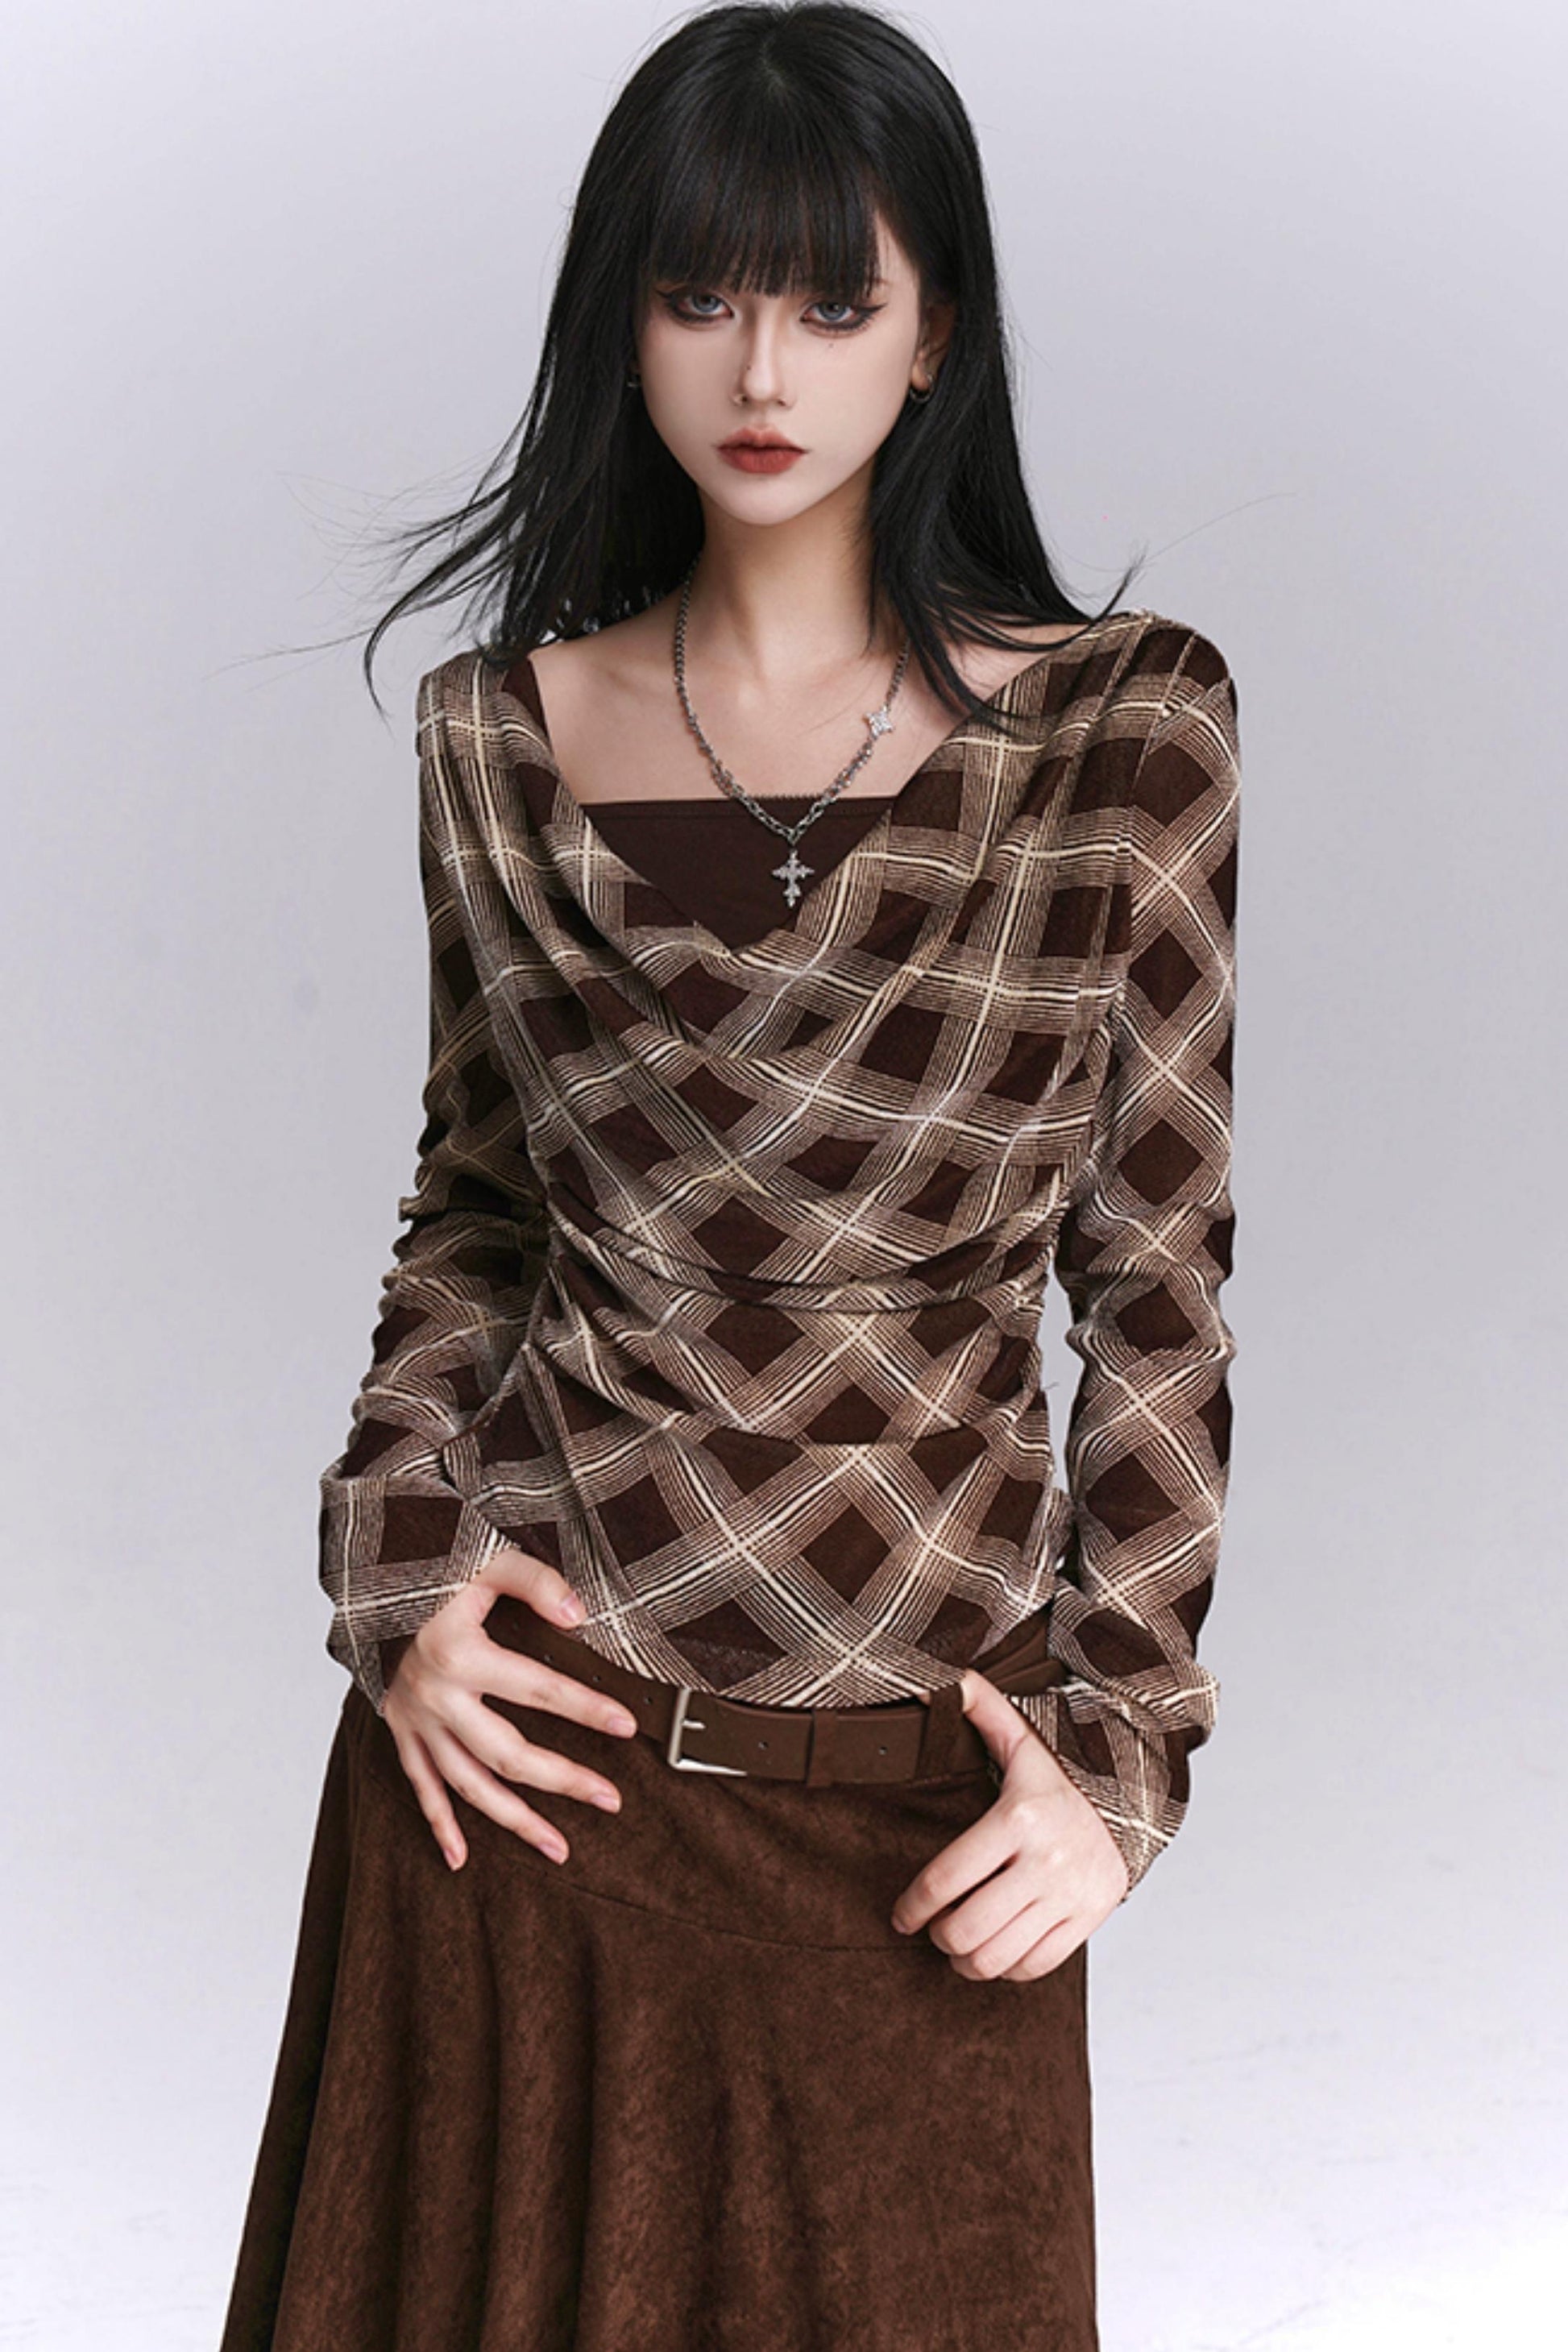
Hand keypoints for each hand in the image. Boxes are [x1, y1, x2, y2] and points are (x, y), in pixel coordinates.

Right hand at [379, 1545, 641, 1873]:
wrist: (369, 1580)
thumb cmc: (433, 1567)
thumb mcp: (485, 1561)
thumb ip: (535, 1583)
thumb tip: (579, 1613)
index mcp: (461, 1654)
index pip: (538, 1689)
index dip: (586, 1708)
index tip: (627, 1726)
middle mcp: (436, 1696)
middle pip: (507, 1754)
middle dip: (563, 1780)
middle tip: (611, 1800)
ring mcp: (415, 1720)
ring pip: (468, 1785)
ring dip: (513, 1821)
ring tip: (558, 1847)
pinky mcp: (399, 1729)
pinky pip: (419, 1786)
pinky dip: (438, 1824)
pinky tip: (460, 1859)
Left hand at [889, 1666, 1129, 1978]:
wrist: (1134, 1797)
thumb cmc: (1063, 1773)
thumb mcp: (1021, 1736)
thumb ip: (976, 1705)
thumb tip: (928, 1685)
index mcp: (1018, 1818)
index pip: (947, 1878)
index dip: (913, 1906)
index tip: (901, 1916)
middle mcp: (1045, 1862)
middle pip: (967, 1927)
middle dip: (938, 1935)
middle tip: (930, 1928)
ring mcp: (1069, 1895)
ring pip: (998, 1956)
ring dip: (967, 1959)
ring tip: (957, 1944)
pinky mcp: (1089, 1919)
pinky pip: (1036, 1965)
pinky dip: (1008, 1968)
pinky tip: (995, 1951)